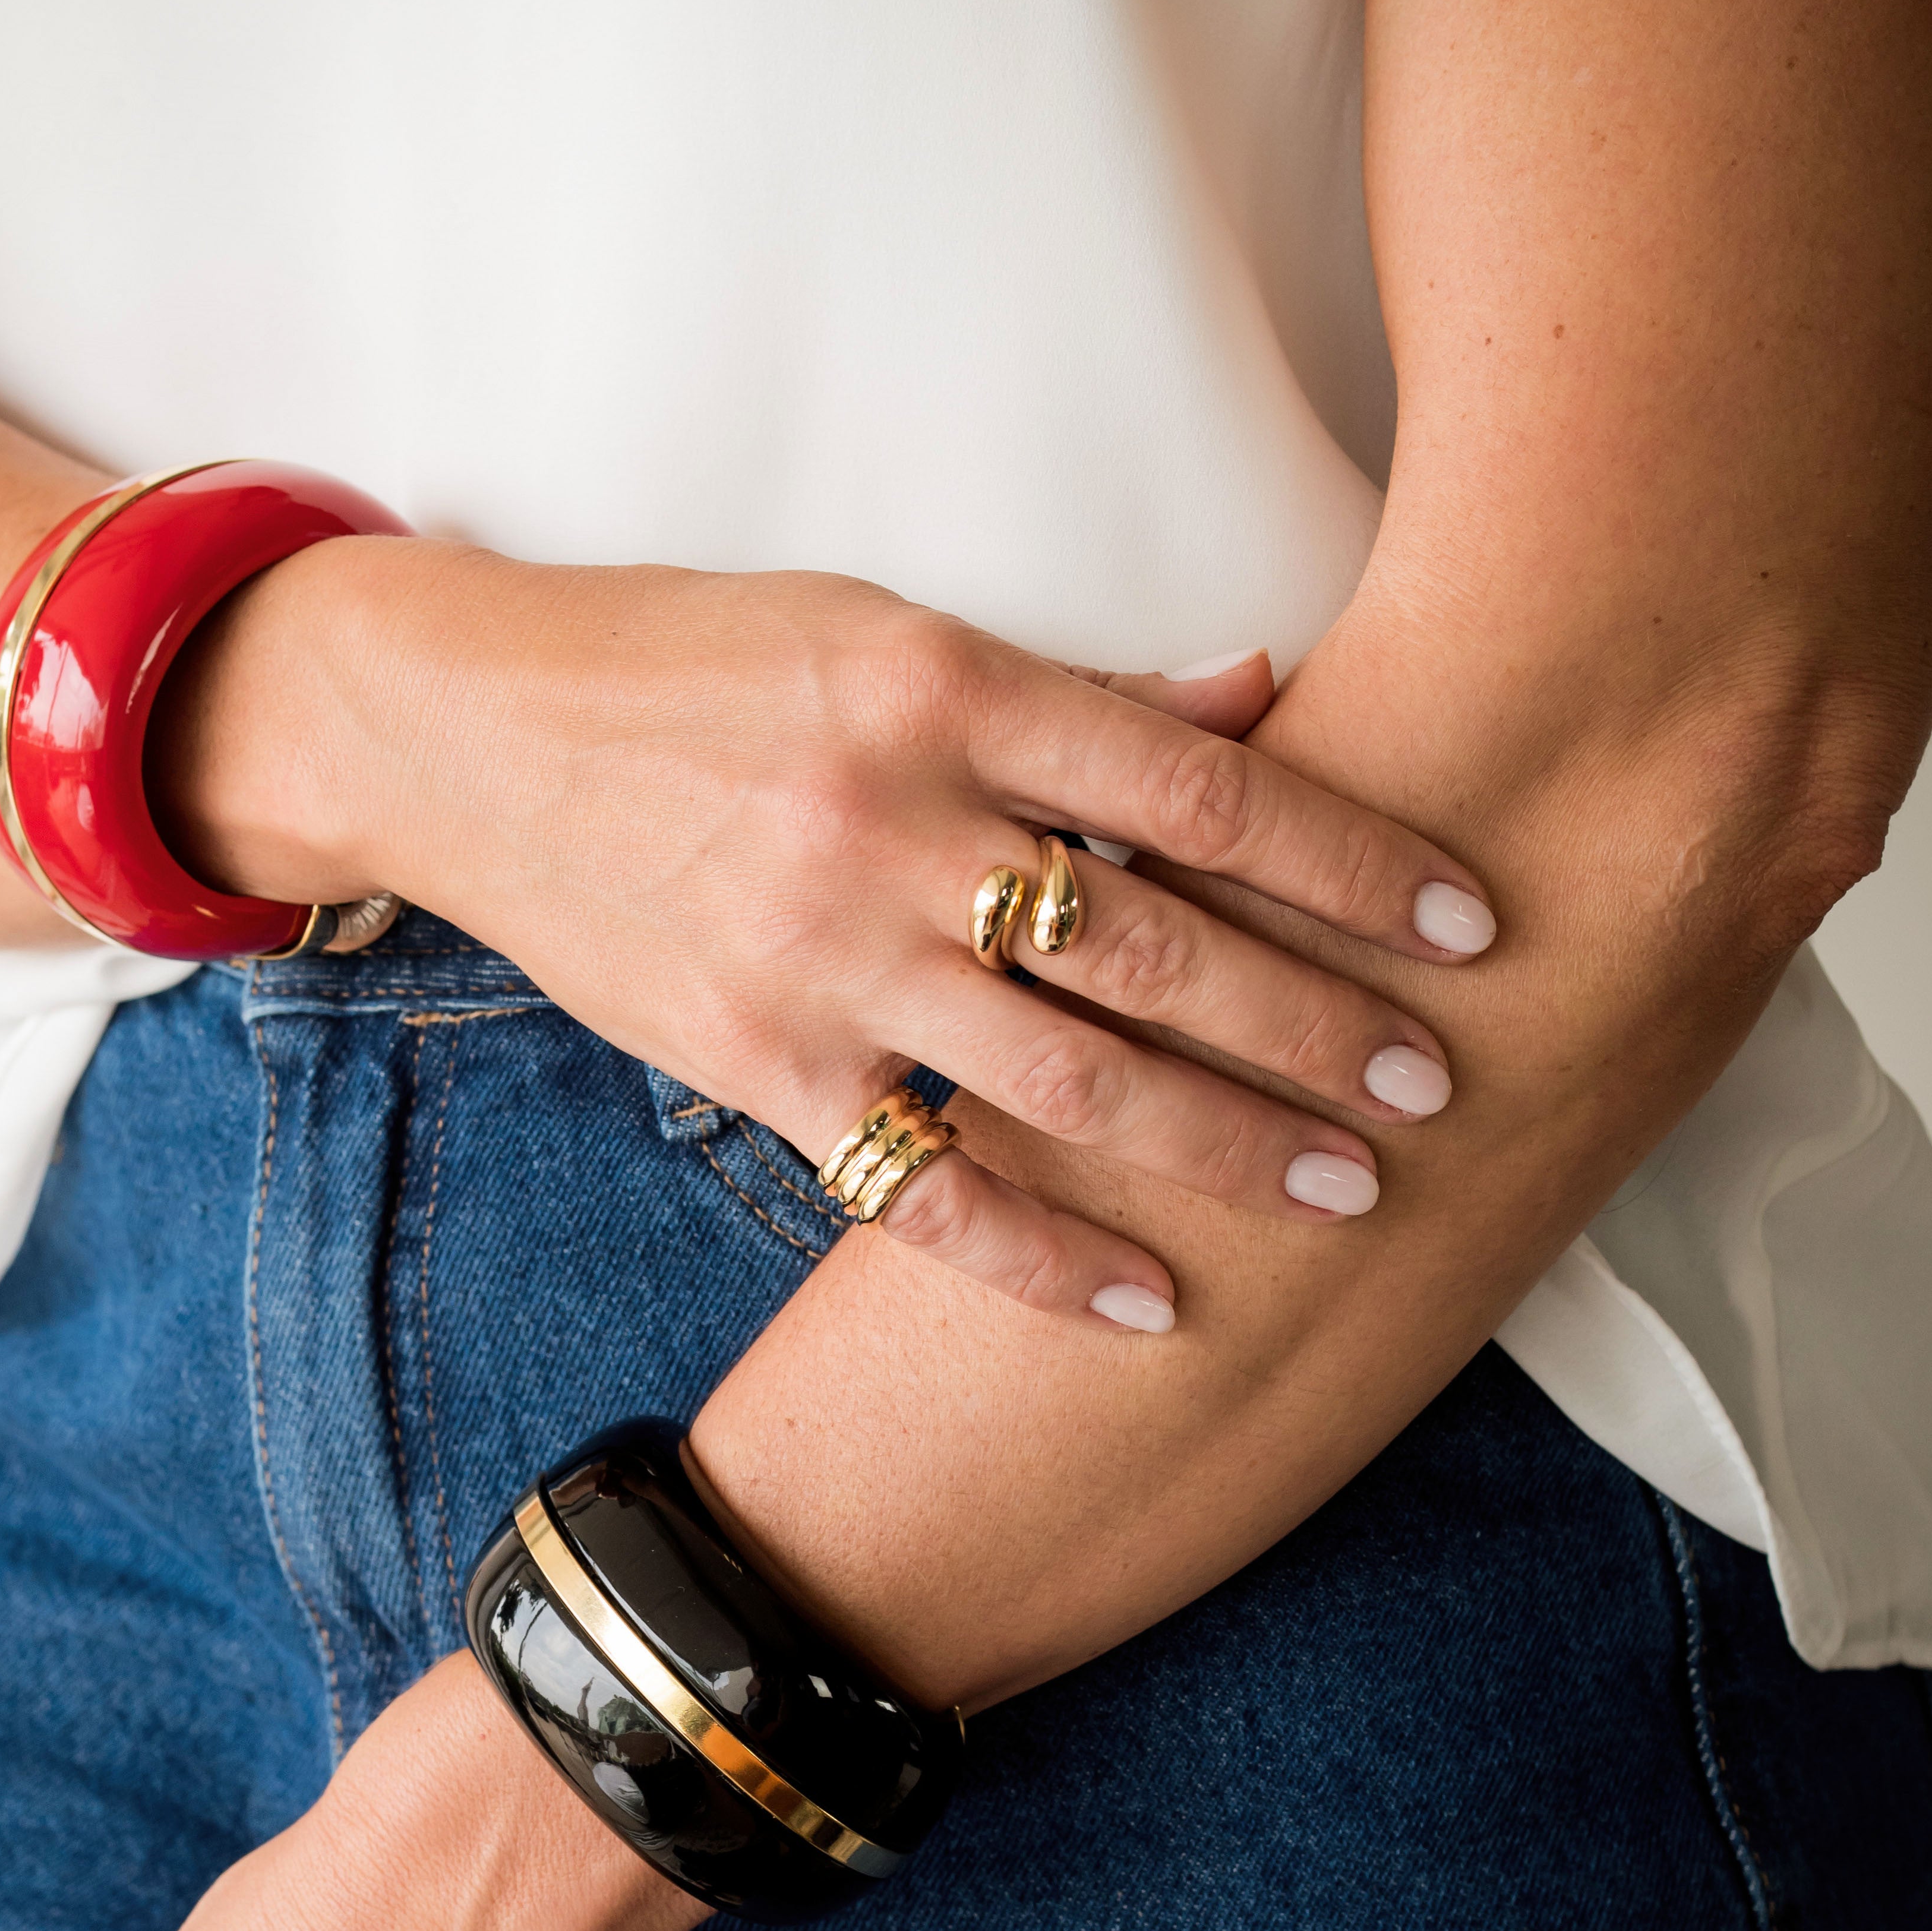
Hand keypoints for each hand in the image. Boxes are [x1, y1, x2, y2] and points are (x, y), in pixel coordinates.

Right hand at [150, 547, 1497, 1325]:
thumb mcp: (877, 627)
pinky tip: (1149, 1304)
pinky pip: (917, 1188)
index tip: (1470, 921)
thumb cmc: (690, 666)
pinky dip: (1039, 1258)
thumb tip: (1266, 696)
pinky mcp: (748, 1063)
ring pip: (1066, 1079)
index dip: (1354, 859)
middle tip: (1440, 1087)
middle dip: (1319, 1027)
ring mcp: (816, 955)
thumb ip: (1069, 694)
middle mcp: (889, 819)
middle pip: (1159, 948)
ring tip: (1345, 1195)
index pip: (1199, 788)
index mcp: (941, 682)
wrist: (461, 732)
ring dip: (1223, 1148)